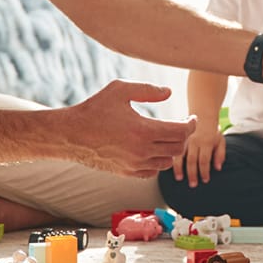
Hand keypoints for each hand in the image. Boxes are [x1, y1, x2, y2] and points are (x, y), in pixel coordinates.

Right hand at [61, 80, 196, 177]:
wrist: (70, 134)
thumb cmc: (94, 109)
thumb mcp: (120, 90)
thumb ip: (147, 90)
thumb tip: (168, 92)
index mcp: (144, 130)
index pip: (181, 131)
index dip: (191, 124)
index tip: (192, 118)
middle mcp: (142, 151)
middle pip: (178, 147)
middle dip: (185, 136)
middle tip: (182, 125)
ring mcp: (134, 165)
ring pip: (167, 162)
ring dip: (172, 149)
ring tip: (169, 136)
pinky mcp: (127, 173)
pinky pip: (153, 171)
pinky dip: (159, 161)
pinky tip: (154, 149)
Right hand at [174, 124, 227, 186]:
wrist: (202, 115)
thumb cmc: (212, 132)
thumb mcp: (221, 141)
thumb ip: (220, 154)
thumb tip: (218, 168)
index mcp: (206, 142)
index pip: (204, 160)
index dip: (204, 171)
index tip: (205, 180)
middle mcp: (194, 141)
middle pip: (192, 160)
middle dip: (192, 174)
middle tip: (193, 185)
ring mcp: (184, 140)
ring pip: (180, 155)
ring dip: (179, 168)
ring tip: (179, 178)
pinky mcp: (177, 139)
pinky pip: (173, 150)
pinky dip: (172, 160)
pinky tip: (170, 168)